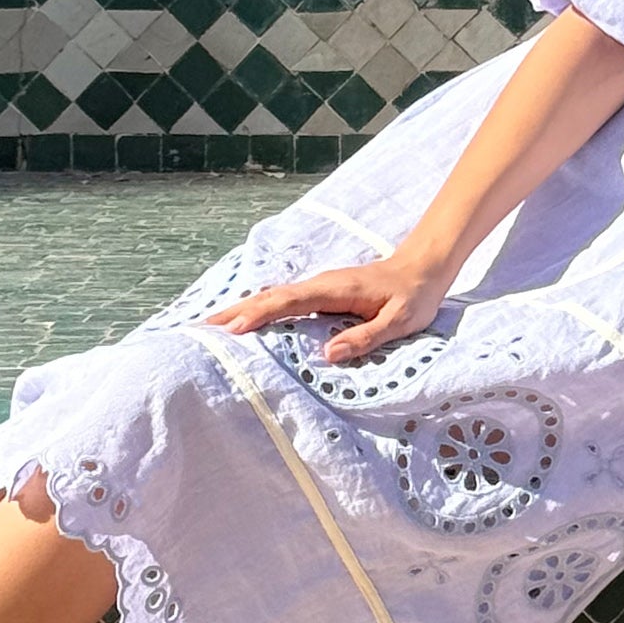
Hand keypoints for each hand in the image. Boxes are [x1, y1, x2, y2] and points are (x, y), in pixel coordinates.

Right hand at [203, 252, 453, 362]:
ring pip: (273, 298)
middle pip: (270, 298)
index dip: (259, 315)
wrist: (422, 268)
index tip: (232, 330)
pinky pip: (283, 303)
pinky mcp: (320, 294)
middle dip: (236, 312)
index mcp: (334, 289)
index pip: (288, 302)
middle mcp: (320, 285)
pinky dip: (260, 311)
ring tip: (211, 328)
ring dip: (242, 311)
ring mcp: (318, 288)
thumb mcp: (399, 322)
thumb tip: (329, 354)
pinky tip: (247, 323)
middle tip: (201, 329)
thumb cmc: (413, 297)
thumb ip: (366, 337)